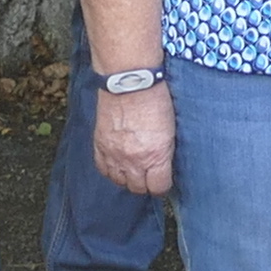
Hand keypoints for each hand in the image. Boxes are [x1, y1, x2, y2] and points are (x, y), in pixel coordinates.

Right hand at [98, 80, 176, 196]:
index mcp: (155, 157)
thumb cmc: (155, 100)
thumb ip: (164, 153)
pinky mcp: (100, 145)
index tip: (163, 180)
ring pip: (119, 181)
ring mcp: (114, 154)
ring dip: (127, 178)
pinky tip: (116, 163)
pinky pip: (102, 169)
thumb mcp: (170, 130)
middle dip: (145, 184)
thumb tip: (163, 166)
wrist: (129, 81)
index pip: (158, 187)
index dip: (162, 185)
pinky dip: (110, 169)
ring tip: (132, 169)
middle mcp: (133, 161)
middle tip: (148, 175)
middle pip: (138, 188)